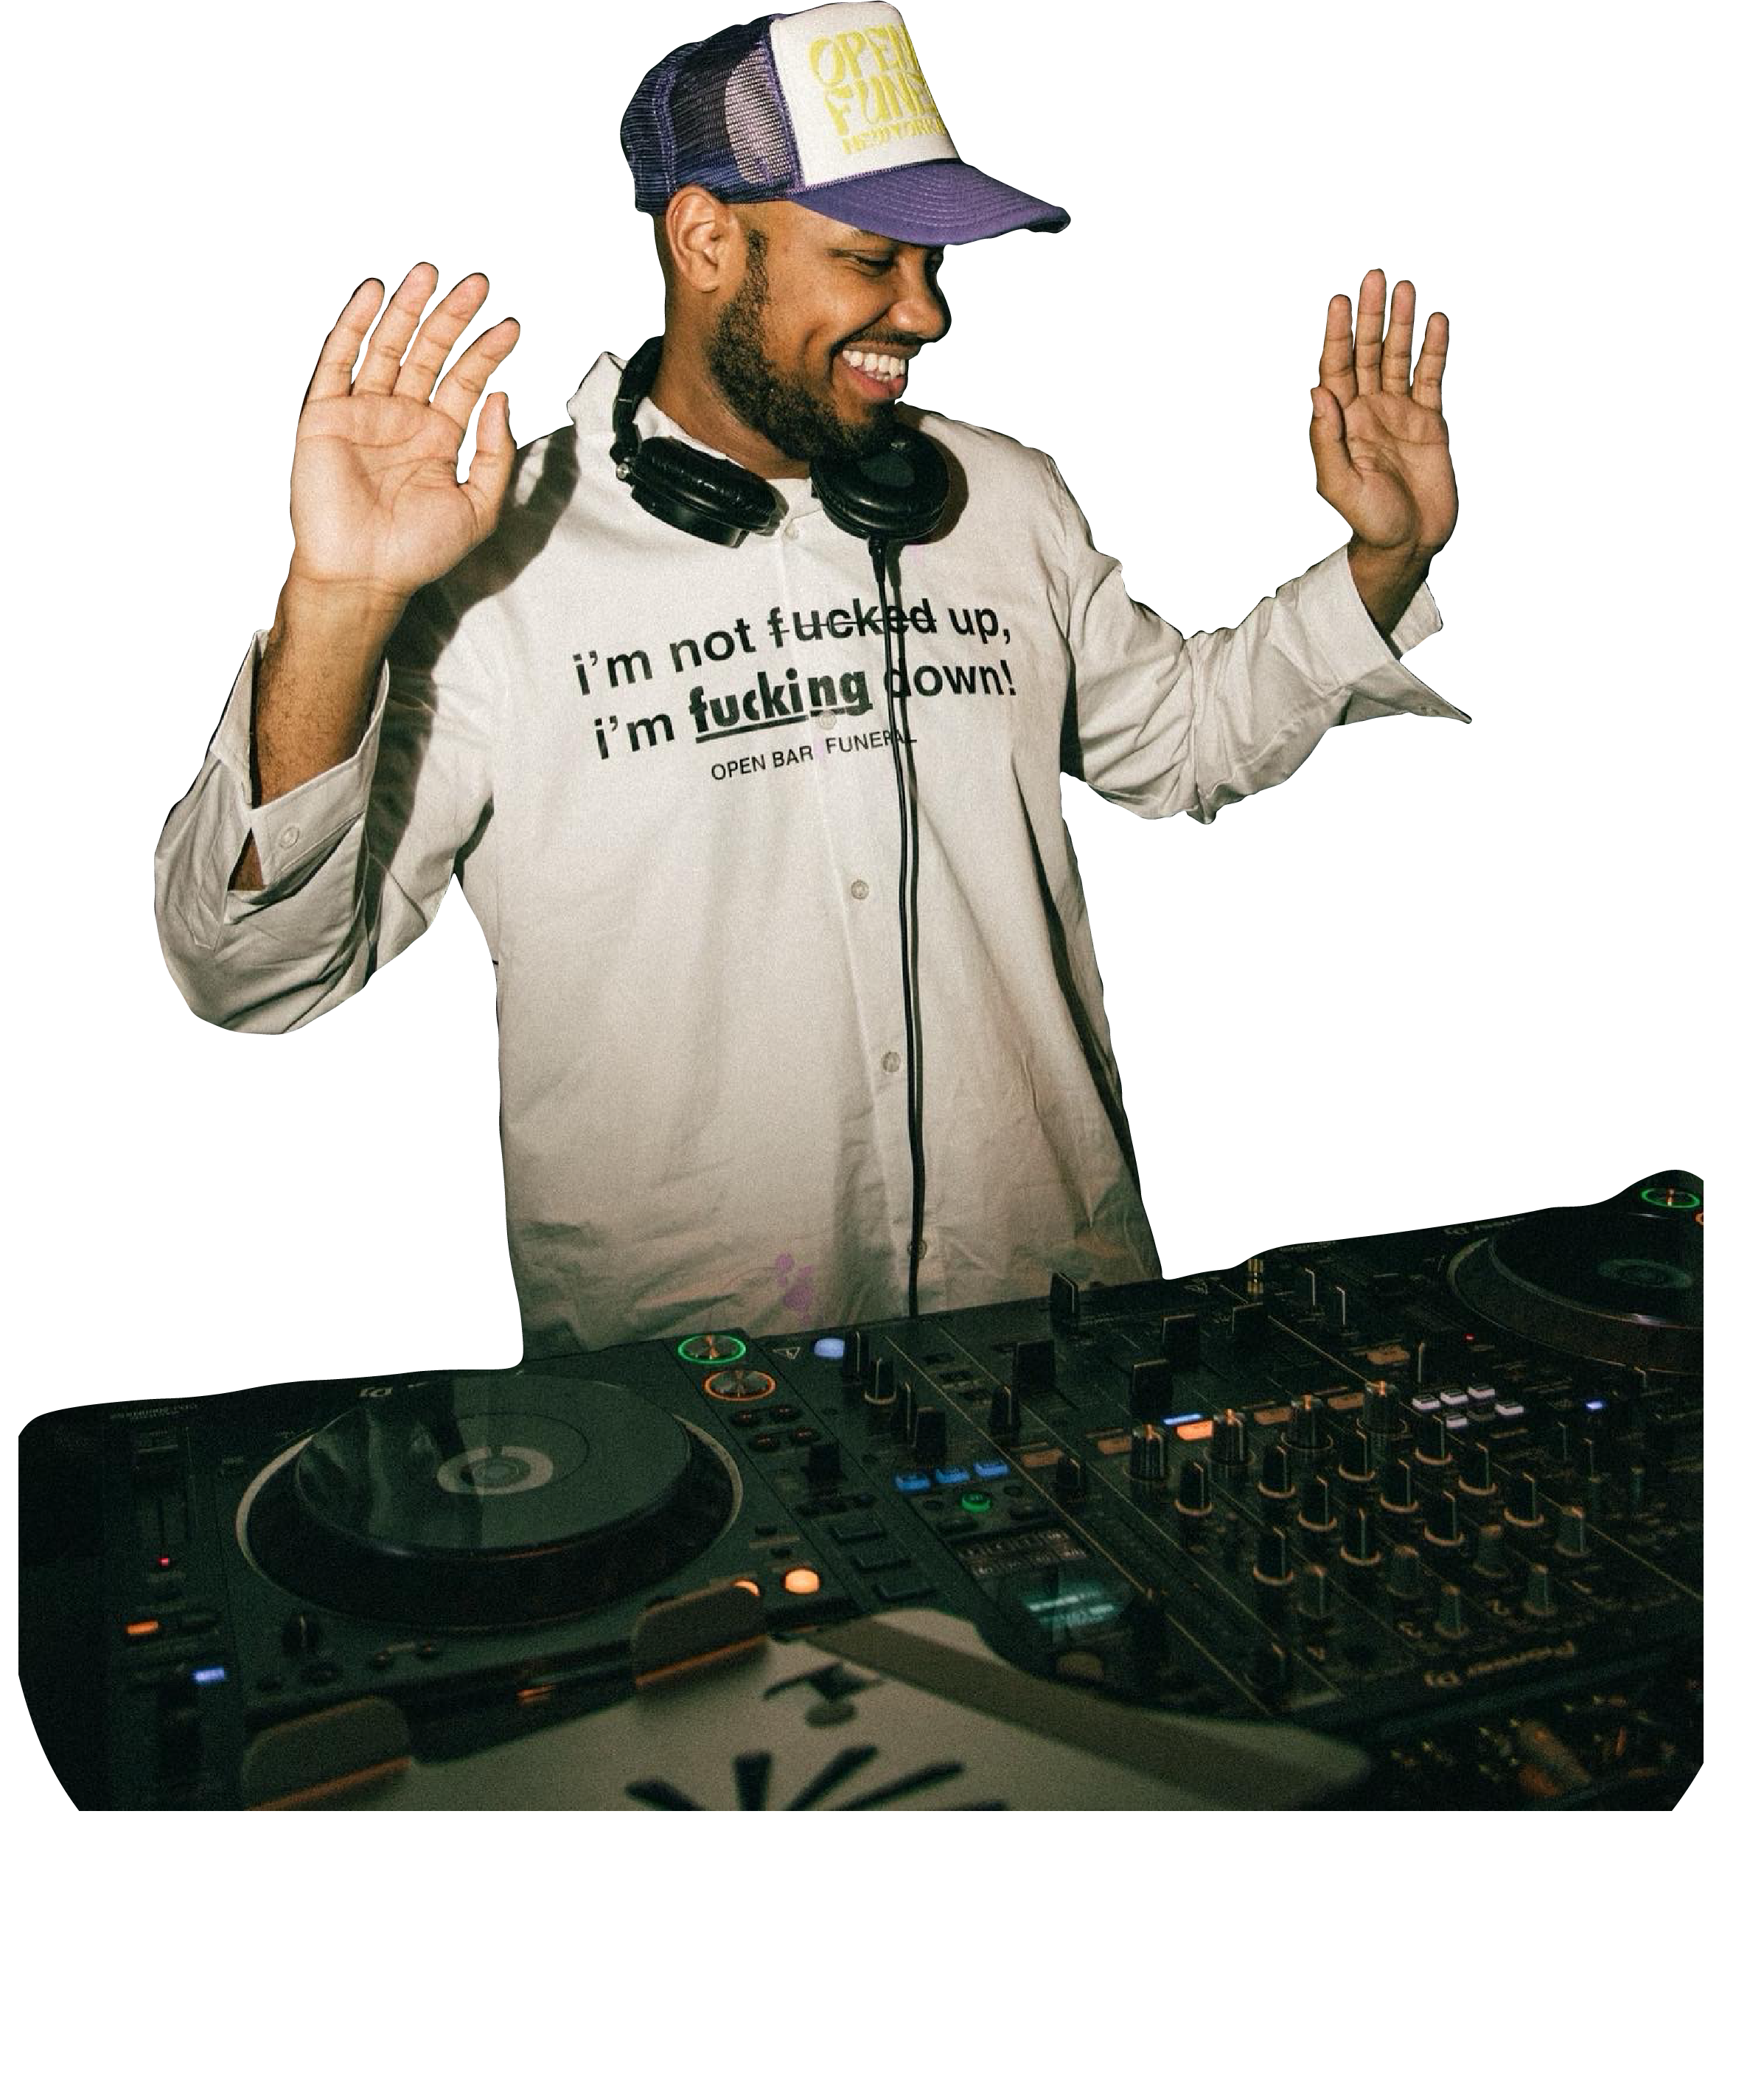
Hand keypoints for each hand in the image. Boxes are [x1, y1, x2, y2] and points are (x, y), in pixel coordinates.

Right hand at [286, 265, 520, 606]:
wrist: (363, 573)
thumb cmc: (417, 552)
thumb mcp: (479, 507)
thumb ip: (495, 455)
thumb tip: (500, 401)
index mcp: (438, 442)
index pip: (466, 383)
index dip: (486, 353)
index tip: (509, 326)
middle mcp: (402, 422)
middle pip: (430, 356)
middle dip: (452, 319)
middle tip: (476, 286)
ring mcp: (364, 414)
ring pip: (387, 348)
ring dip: (407, 310)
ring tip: (428, 275)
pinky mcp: (327, 414)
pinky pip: (338, 360)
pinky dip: (353, 325)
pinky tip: (371, 295)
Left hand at [1310, 269, 1456, 556]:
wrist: (1409, 543)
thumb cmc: (1371, 521)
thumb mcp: (1341, 485)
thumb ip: (1327, 440)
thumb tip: (1318, 392)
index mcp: (1342, 424)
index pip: (1336, 368)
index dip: (1337, 334)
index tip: (1339, 301)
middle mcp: (1367, 411)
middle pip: (1365, 352)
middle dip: (1368, 316)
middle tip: (1372, 278)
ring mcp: (1396, 413)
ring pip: (1396, 357)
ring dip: (1398, 324)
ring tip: (1403, 290)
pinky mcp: (1426, 421)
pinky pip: (1428, 378)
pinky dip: (1431, 350)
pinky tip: (1432, 323)